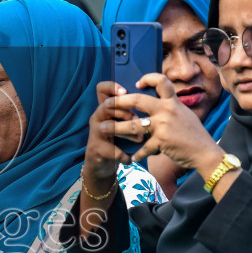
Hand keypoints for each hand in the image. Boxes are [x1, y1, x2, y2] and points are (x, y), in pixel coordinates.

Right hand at [83, 81, 137, 195]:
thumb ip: (134, 112)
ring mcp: (95, 132)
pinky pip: (112, 149)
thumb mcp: (125, 124)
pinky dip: (124, 155)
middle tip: (139, 120)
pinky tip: (131, 159)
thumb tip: (156, 102)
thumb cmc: (118, 141)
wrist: (102, 165)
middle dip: (125, 112)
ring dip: (127, 132)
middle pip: (107, 105)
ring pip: (109, 126)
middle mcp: (98, 117)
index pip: (102, 89)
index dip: (112, 87)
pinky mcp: (96, 149)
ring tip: (140, 139)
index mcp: (106, 108)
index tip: (126, 91)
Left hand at [112, 74, 225, 174]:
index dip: (148, 78)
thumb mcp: (184, 115)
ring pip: (133, 125)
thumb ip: (170, 108)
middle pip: (137, 100)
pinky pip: (143, 148)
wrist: (205, 152)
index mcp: (173, 102)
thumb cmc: (195, 135)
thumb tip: (158, 103)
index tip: (137, 83)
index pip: (161, 81)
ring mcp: (163, 126)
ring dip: (115, 127)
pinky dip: (136, 154)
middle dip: (119, 102)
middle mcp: (167, 111)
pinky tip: (131, 158)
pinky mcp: (161, 142)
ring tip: (102, 129)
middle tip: (106, 104)